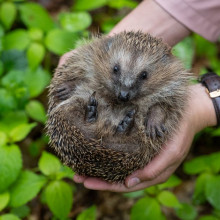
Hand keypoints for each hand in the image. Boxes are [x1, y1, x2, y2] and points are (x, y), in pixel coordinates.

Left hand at [73, 84, 216, 191]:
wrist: (189, 110)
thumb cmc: (181, 132)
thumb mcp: (172, 152)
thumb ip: (154, 170)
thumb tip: (129, 183)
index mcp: (151, 172)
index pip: (124, 184)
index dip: (105, 185)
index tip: (86, 182)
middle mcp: (142, 164)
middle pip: (116, 176)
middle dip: (96, 178)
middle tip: (76, 175)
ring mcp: (139, 153)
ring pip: (115, 165)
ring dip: (98, 167)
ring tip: (79, 166)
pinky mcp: (137, 141)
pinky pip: (120, 152)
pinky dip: (106, 154)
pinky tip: (95, 151)